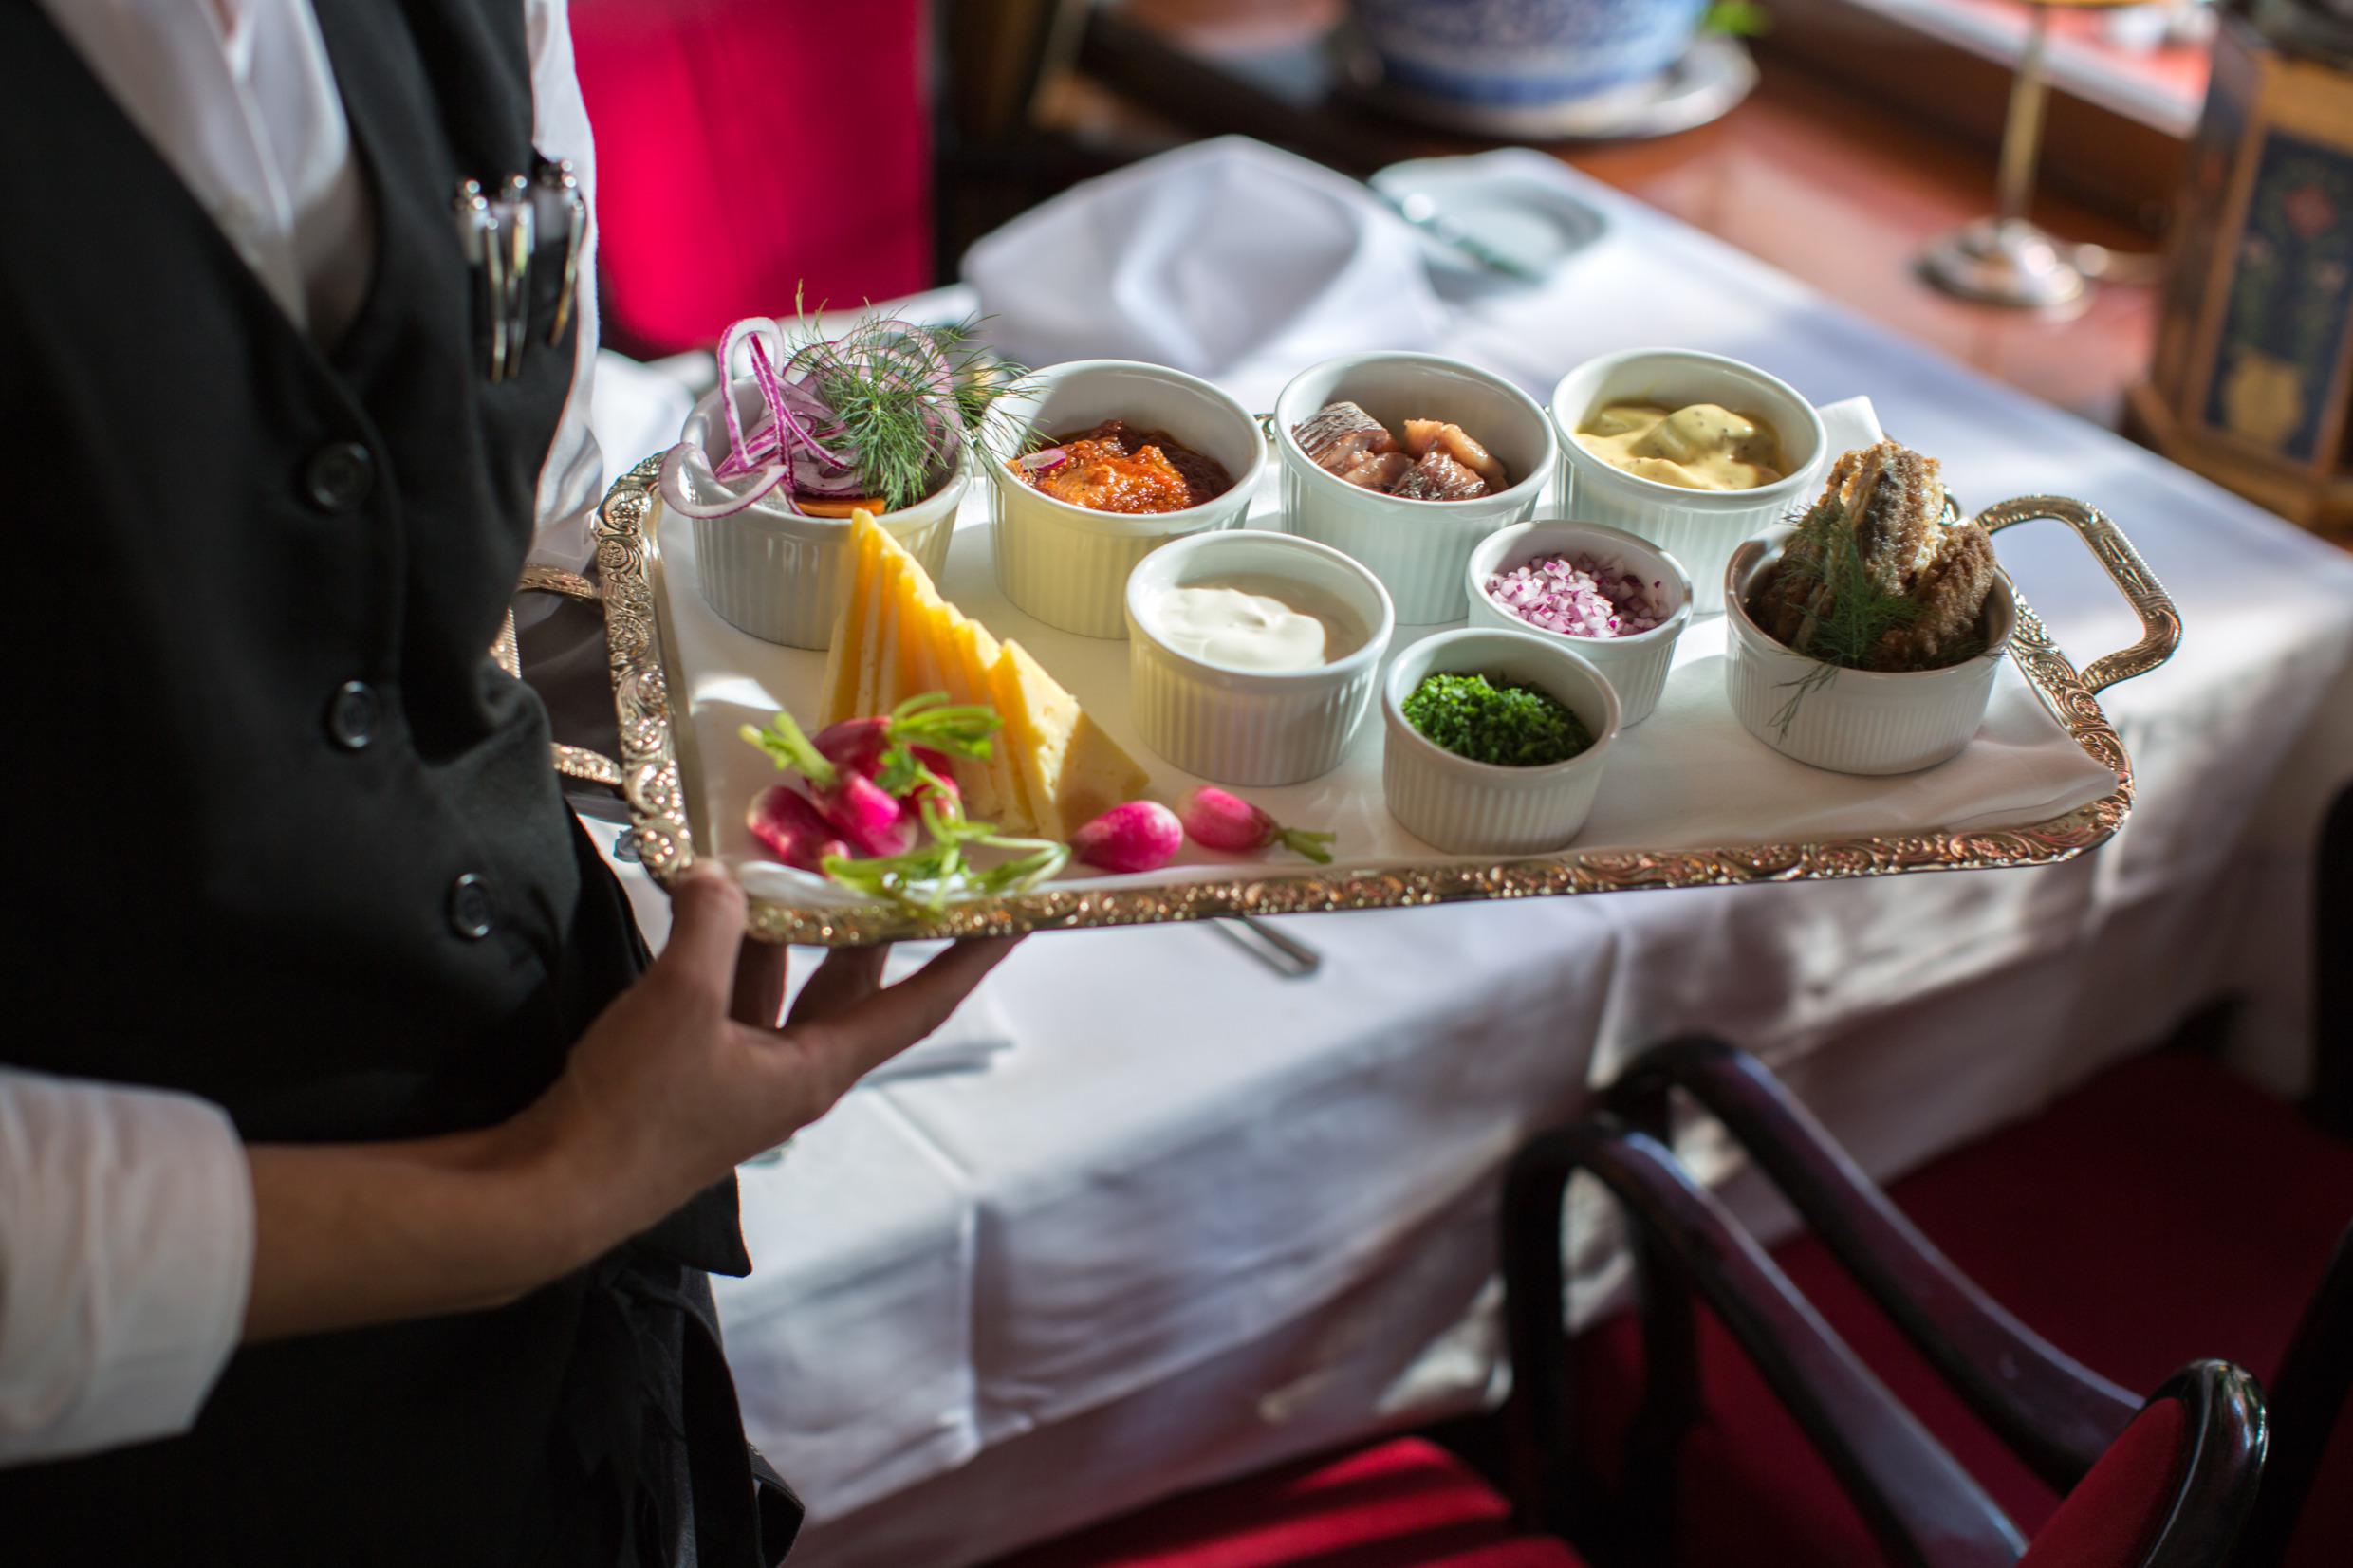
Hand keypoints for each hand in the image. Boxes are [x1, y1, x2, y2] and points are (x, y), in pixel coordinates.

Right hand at [528, 861, 1017, 1251]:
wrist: (554, 1189)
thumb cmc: (636, 1109)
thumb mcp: (679, 999)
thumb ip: (711, 926)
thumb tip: (718, 877)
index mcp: (819, 1067)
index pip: (921, 1003)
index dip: (970, 957)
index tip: (1017, 917)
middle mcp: (795, 1073)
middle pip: (853, 985)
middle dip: (875, 922)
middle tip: (899, 860)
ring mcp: (744, 1074)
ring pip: (787, 986)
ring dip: (792, 930)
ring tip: (801, 859)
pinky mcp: (695, 1072)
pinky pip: (732, 997)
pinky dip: (729, 952)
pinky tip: (710, 904)